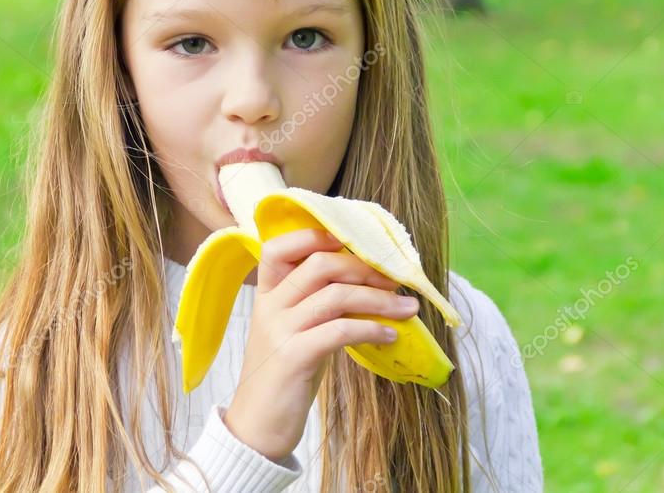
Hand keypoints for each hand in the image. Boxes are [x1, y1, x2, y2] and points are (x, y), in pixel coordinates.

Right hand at [222, 228, 419, 462]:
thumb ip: (318, 303)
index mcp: (266, 294)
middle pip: (321, 265)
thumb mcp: (296, 331)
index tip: (358, 245)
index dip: (318, 236)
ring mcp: (279, 330)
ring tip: (408, 309)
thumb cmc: (284, 376)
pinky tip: (390, 336)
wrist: (256, 428)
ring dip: (380, 300)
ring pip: (336, 296)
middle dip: (365, 269)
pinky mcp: (293, 357)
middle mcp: (269, 306)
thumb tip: (370, 282)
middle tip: (396, 281)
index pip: (280, 246)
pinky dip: (371, 329)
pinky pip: (340, 330)